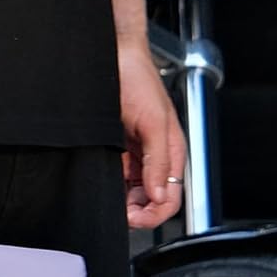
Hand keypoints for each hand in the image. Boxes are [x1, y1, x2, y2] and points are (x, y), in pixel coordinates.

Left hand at [119, 43, 186, 229]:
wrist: (112, 59)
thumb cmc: (137, 80)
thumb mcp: (153, 122)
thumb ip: (159, 160)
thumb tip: (159, 194)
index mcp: (172, 152)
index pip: (170, 199)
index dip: (153, 215)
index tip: (133, 217)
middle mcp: (155, 158)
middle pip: (151, 202)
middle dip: (137, 211)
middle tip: (119, 211)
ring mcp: (136, 157)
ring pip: (132, 195)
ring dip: (122, 201)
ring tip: (111, 195)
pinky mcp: (117, 153)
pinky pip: (117, 181)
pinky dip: (111, 187)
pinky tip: (104, 181)